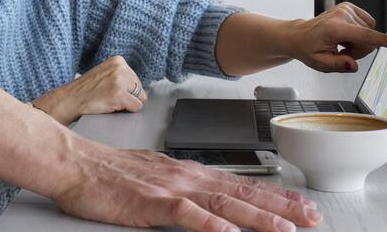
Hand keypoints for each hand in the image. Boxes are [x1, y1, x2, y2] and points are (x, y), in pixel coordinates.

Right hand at [32, 55, 145, 124]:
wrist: (69, 100)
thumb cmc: (86, 91)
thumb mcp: (105, 74)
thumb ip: (121, 76)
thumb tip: (140, 88)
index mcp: (118, 60)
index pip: (136, 80)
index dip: (126, 91)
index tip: (110, 91)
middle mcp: (121, 68)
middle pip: (140, 89)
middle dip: (128, 97)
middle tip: (109, 98)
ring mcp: (120, 80)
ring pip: (140, 99)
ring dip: (127, 105)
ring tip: (109, 101)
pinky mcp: (120, 94)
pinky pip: (136, 107)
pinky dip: (126, 112)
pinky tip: (110, 107)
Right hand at [54, 145, 322, 231]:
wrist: (75, 162)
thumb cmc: (108, 172)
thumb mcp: (152, 177)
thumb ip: (181, 189)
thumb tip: (203, 202)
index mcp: (187, 172)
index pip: (239, 184)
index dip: (273, 195)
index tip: (300, 205)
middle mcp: (186, 176)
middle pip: (241, 192)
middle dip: (280, 206)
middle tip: (312, 218)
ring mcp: (170, 188)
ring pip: (224, 203)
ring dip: (258, 217)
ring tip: (287, 229)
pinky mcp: (151, 202)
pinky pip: (186, 214)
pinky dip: (210, 225)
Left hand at [288, 2, 386, 72]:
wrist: (299, 35)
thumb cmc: (309, 48)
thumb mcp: (320, 63)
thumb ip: (338, 65)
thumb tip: (353, 65)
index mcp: (334, 28)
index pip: (364, 36)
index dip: (384, 41)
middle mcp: (341, 15)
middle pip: (369, 40)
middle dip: (359, 50)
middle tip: (342, 51)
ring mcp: (346, 9)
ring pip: (370, 33)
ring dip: (358, 42)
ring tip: (342, 43)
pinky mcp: (350, 7)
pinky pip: (368, 25)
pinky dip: (359, 33)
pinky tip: (345, 35)